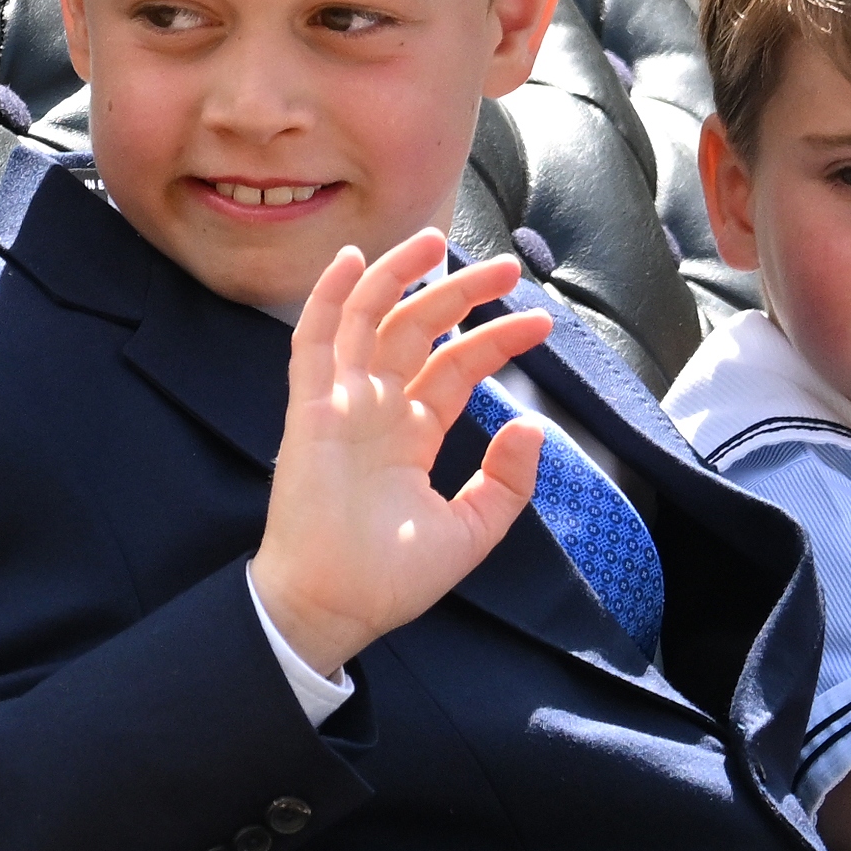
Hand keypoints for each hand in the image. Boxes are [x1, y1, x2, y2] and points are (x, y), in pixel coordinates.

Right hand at [255, 231, 552, 676]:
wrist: (332, 608)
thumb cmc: (389, 579)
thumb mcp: (470, 532)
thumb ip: (507, 483)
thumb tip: (533, 429)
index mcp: (412, 435)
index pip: (456, 368)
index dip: (496, 341)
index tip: (541, 325)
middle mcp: (377, 410)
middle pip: (419, 331)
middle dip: (461, 295)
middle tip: (507, 268)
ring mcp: (341, 406)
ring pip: (368, 321)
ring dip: (399, 277)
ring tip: (439, 241)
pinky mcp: (310, 412)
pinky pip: (314, 343)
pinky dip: (330, 299)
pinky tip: (352, 261)